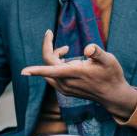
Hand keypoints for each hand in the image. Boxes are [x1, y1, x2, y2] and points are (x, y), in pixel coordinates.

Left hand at [21, 30, 136, 118]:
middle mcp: (66, 83)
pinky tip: (67, 61)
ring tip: (65, 50)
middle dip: (50, 49)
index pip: (50, 70)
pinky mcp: (66, 91)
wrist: (113, 95)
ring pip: (49, 71)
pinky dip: (55, 66)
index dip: (36, 70)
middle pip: (48, 64)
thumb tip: (87, 48)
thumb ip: (97, 52)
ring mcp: (65, 88)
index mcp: (74, 73)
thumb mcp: (109, 60)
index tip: (23, 72)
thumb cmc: (112, 75)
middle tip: (58, 40)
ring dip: (53, 58)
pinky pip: (53, 76)